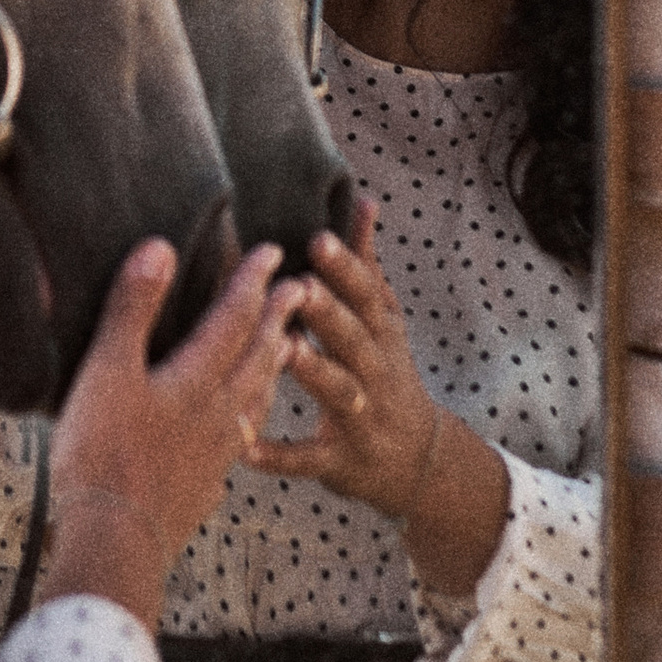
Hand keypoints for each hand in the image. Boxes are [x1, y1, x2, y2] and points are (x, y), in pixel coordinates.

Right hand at [37, 239, 302, 629]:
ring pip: (255, 401)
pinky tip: (241, 434)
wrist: (116, 541)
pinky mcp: (203, 487)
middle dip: (277, 320)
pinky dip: (248, 425)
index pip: (234, 319)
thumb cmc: (103, 453)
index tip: (274, 254)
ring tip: (285, 351)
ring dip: (272, 369)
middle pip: (256, 358)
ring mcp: (215, 454)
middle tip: (300, 292)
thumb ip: (133, 310)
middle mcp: (217, 413)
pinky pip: (239, 445)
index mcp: (196, 380)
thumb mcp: (107, 371)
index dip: (252, 283)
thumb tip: (161, 248)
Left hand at [265, 200, 441, 513]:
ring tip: (284, 350)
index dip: (346, 269)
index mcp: (380, 333)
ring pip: (339, 392)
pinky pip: (308, 458)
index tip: (318, 239)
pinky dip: (278, 454)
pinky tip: (244, 446)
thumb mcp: (384, 320)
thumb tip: (362, 199)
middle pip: (354, 339)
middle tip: (300, 287)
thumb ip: (366, 265)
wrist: (417, 461)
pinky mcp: (340, 461)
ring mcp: (361, 418)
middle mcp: (375, 371)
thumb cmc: (385, 374)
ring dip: (314, 371)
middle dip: (330, 313)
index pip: (366, 295)